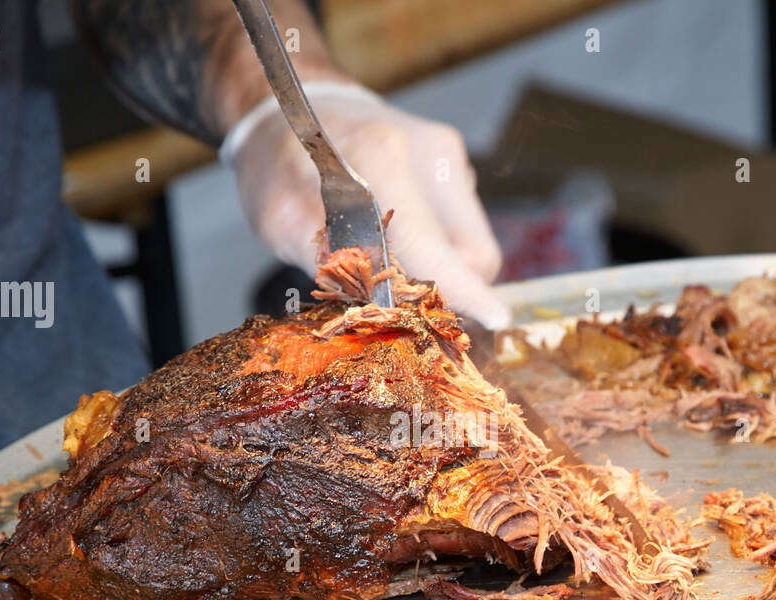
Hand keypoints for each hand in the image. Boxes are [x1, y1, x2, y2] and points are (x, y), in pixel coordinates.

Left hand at [229, 85, 510, 328]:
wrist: (291, 103)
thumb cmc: (280, 161)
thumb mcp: (282, 218)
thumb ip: (332, 262)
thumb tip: (379, 304)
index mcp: (383, 161)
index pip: (439, 245)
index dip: (466, 291)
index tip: (495, 319)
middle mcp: (429, 154)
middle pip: (472, 254)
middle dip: (444, 287)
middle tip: (396, 294)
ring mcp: (447, 154)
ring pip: (472, 243)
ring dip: (440, 266)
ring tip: (389, 256)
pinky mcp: (452, 159)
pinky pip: (461, 224)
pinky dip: (436, 243)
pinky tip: (397, 230)